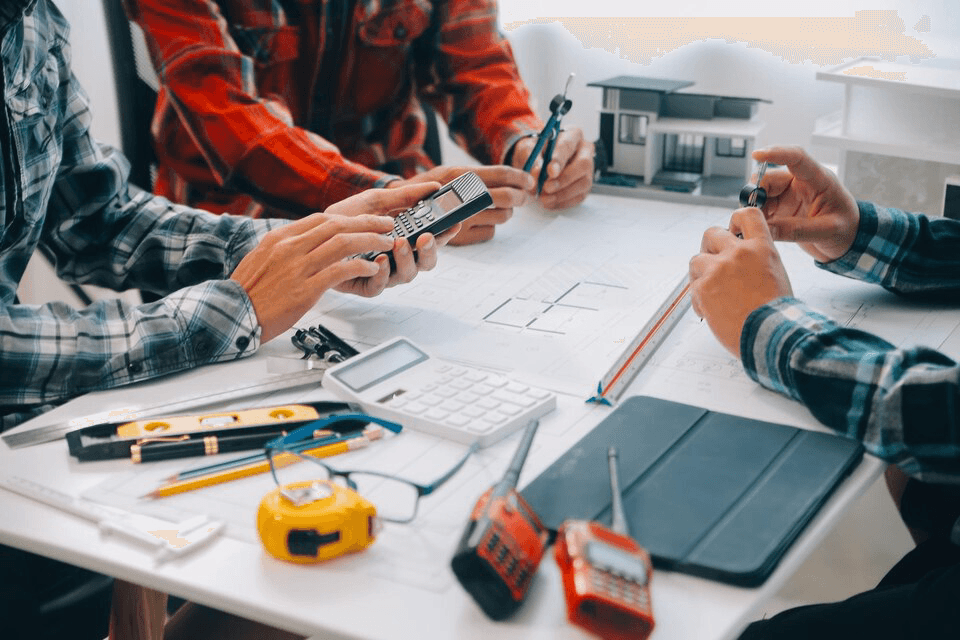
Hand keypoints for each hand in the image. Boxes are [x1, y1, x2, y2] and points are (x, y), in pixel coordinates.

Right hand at [232, 183, 450, 342]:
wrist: (232, 315)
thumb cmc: (248, 292)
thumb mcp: (262, 258)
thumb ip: (285, 247)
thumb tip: (306, 241)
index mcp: (280, 237)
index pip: (322, 218)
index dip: (350, 217)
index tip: (367, 219)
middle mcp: (289, 247)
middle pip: (337, 224)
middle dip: (367, 223)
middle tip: (386, 226)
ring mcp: (297, 267)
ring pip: (342, 243)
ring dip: (370, 242)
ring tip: (386, 244)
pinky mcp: (305, 289)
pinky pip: (340, 271)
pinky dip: (360, 267)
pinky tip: (371, 269)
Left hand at [327, 182, 458, 294]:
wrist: (313, 233)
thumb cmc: (344, 219)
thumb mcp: (376, 201)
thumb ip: (404, 196)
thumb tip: (432, 186)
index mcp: (404, 238)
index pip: (432, 239)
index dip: (446, 233)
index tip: (454, 222)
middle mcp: (398, 258)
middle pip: (426, 262)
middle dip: (430, 250)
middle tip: (425, 236)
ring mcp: (384, 273)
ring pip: (407, 275)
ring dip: (406, 258)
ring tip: (399, 243)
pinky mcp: (365, 285)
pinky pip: (381, 286)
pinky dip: (383, 273)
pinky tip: (380, 260)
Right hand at [389, 165, 533, 245]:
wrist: (400, 209)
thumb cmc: (431, 189)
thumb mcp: (452, 173)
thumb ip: (480, 176)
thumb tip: (515, 178)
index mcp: (461, 176)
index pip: (503, 174)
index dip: (522, 178)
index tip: (530, 182)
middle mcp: (462, 197)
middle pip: (508, 197)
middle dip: (521, 197)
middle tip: (522, 197)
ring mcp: (462, 219)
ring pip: (502, 216)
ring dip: (505, 212)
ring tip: (495, 208)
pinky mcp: (461, 238)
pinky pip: (490, 233)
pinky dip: (490, 227)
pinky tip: (480, 221)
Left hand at [511, 127, 593, 209]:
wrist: (537, 164)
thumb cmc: (534, 153)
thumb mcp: (527, 149)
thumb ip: (531, 159)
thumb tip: (536, 173)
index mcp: (572, 135)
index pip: (568, 145)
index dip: (559, 159)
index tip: (550, 171)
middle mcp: (585, 151)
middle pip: (584, 164)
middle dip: (564, 179)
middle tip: (546, 188)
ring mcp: (588, 170)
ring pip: (583, 183)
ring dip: (563, 194)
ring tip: (544, 198)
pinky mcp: (585, 186)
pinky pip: (579, 197)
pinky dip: (563, 202)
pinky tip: (549, 202)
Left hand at [688, 208, 793, 355]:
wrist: (772, 334)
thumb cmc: (777, 312)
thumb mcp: (776, 274)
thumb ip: (756, 260)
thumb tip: (740, 260)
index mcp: (761, 247)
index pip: (746, 215)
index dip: (734, 220)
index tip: (730, 231)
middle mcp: (738, 253)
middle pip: (711, 233)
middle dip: (710, 247)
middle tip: (714, 264)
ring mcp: (718, 269)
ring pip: (696, 260)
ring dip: (701, 274)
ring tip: (713, 291)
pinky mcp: (703, 288)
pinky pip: (692, 288)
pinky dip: (699, 299)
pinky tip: (712, 311)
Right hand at [753, 146, 859, 262]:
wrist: (847, 240)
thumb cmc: (846, 229)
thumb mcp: (826, 231)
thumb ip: (796, 230)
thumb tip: (766, 228)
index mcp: (818, 180)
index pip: (797, 158)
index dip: (777, 153)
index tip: (757, 155)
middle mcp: (800, 183)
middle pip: (770, 177)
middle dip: (756, 192)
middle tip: (752, 213)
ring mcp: (788, 194)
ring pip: (761, 192)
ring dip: (755, 206)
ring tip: (758, 225)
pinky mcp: (781, 207)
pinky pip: (761, 207)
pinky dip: (756, 216)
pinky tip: (760, 227)